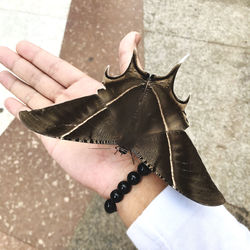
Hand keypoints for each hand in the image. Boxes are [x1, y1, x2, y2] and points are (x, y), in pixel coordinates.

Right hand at [0, 32, 141, 197]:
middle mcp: (70, 102)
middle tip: (2, 52)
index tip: (22, 45)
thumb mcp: (125, 89)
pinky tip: (8, 101)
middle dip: (20, 65)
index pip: (56, 68)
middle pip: (39, 79)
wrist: (118, 164)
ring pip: (32, 97)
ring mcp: (59, 119)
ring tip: (1, 72)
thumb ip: (124, 62)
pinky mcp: (51, 137)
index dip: (38, 57)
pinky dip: (18, 111)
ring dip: (16, 85)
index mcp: (85, 90)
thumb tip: (133, 35)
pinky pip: (31, 120)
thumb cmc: (124, 128)